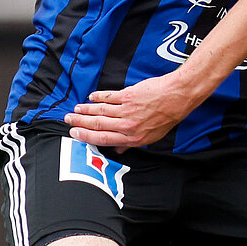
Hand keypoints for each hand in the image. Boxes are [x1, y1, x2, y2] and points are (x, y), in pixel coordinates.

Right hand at [65, 74, 197, 146]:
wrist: (178, 97)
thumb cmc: (167, 117)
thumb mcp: (152, 137)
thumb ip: (132, 143)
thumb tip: (118, 150)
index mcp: (133, 138)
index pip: (103, 139)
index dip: (86, 137)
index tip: (75, 134)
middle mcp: (128, 125)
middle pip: (97, 125)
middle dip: (80, 123)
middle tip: (68, 120)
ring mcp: (127, 110)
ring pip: (100, 111)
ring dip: (85, 110)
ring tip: (76, 110)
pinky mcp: (128, 95)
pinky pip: (108, 97)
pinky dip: (98, 97)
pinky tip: (91, 97)